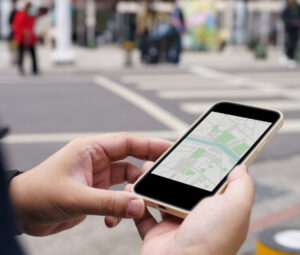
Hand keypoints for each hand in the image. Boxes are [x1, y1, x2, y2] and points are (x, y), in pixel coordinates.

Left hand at [9, 133, 170, 235]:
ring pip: (125, 182)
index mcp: (91, 149)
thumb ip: (109, 202)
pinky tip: (110, 220)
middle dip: (145, 172)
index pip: (128, 142)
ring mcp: (96, 177)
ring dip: (131, 195)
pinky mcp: (94, 192)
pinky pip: (116, 197)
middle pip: (131, 161)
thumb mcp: (76, 197)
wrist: (19, 212)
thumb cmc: (38, 194)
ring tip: (134, 206)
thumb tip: (138, 205)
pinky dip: (118, 208)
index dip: (150, 144)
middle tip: (162, 181)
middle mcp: (96, 160)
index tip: (170, 149)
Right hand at [108, 164, 254, 254]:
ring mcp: (175, 225)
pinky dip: (138, 201)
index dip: (202, 164)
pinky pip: (144, 212)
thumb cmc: (210, 242)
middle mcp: (197, 218)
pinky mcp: (157, 232)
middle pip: (183, 186)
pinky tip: (135, 189)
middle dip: (173, 171)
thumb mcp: (235, 207)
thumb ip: (241, 185)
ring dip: (153, 182)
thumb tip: (240, 168)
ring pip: (162, 196)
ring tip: (147, 168)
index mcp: (217, 211)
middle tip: (165, 157)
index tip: (194, 148)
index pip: (210, 181)